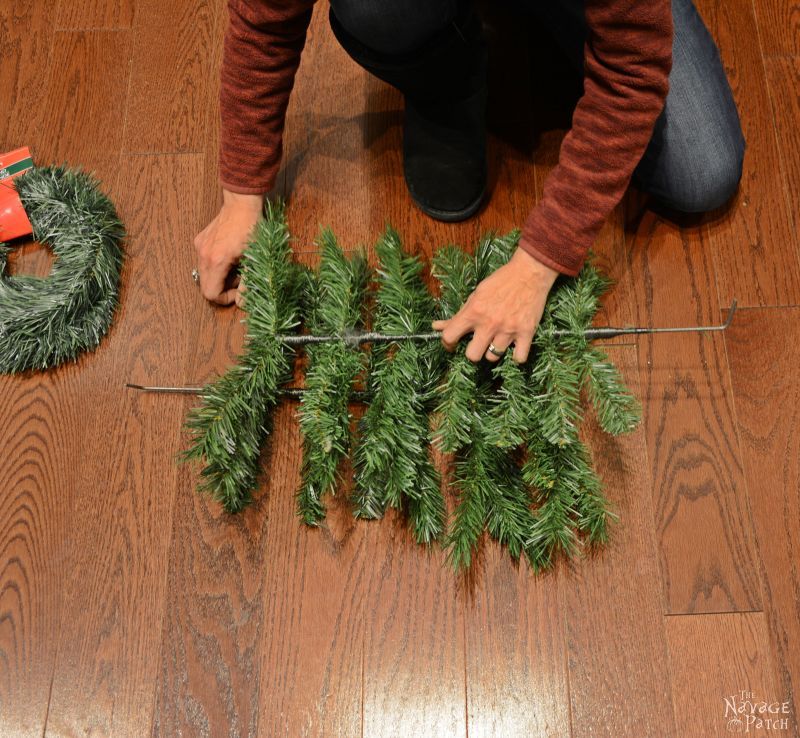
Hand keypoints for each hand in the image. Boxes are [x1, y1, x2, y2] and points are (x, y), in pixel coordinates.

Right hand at [193, 189, 264, 305]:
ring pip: (204, 274)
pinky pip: (204, 262)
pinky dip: (216, 266)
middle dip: (223, 288)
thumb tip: (243, 304)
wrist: (242, 203)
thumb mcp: (255, 259)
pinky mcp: (200, 240)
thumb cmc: (252, 229)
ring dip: (220, 277)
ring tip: (237, 266)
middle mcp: (203, 255)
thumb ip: (248, 284)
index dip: (225, 299)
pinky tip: (230, 257)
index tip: (239, 292)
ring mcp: (199, 247)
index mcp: (216, 261)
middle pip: (205, 286)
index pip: (210, 294)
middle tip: (240, 278)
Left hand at [431, 248, 559, 362]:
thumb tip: (436, 327)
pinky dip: (517, 355)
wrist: (529, 272)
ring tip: (498, 340)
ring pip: (493, 357)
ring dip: (493, 351)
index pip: (449, 337)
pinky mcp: (527, 333)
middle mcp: (489, 323)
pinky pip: (519, 358)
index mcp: (473, 312)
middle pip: (472, 356)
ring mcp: (508, 330)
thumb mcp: (476, 295)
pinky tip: (515, 346)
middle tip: (478, 343)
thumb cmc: (501, 281)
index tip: (452, 344)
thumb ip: (458, 314)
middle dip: (473, 352)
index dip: (447, 344)